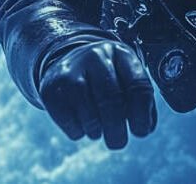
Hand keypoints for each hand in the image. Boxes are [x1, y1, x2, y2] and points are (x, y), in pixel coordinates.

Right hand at [38, 40, 155, 149]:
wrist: (69, 61)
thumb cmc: (108, 76)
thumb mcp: (127, 78)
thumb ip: (142, 102)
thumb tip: (144, 127)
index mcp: (120, 53)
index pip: (138, 86)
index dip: (142, 116)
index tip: (140, 131)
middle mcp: (95, 56)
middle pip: (112, 102)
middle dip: (118, 131)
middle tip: (118, 141)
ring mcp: (70, 70)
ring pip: (90, 116)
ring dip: (97, 131)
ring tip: (97, 126)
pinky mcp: (51, 88)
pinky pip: (70, 123)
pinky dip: (78, 131)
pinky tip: (80, 119)